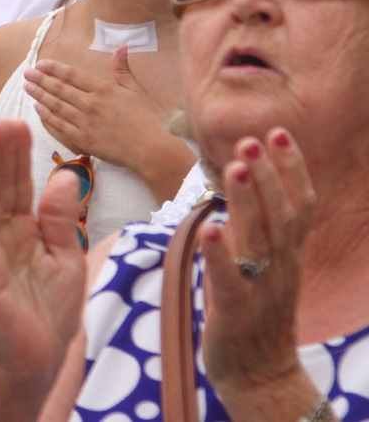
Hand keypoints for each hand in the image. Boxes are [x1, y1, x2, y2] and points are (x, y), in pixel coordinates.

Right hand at [0, 120, 88, 401]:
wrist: (38, 359)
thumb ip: (60, 219)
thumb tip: (65, 175)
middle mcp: (2, 235)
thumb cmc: (50, 311)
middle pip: (2, 188)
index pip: (20, 185)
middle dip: (3, 154)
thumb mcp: (66, 259)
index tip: (21, 123)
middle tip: (5, 119)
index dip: (20, 155)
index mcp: (23, 229)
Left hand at [25, 50, 171, 170]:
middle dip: (41, 79)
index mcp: (103, 89)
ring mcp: (85, 122)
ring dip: (40, 95)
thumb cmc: (148, 119)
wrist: (152, 149)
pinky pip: (60, 126)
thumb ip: (123, 69)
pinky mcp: (83, 140)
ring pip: (57, 106)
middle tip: (27, 73)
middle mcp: (90, 103)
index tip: (41, 63)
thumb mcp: (137, 90)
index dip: (54, 68)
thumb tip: (121, 47)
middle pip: (60, 89)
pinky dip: (47, 117)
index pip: (72, 75)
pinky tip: (38, 109)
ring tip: (28, 87)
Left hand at [200, 128, 318, 410]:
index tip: (279, 132)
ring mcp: (261, 288)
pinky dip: (218, 252)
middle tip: (254, 136)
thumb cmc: (255, 314)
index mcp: (289, 255)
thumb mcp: (264, 266)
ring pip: (259, 239)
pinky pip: (228, 278)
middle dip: (269, 173)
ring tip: (237, 165)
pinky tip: (208, 226)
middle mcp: (281, 267)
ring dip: (248, 200)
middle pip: (282, 214)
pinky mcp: (236, 311)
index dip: (292, 169)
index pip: (300, 205)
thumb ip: (258, 230)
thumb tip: (244, 187)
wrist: (261, 375)